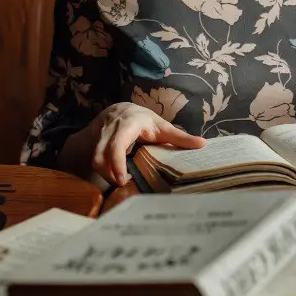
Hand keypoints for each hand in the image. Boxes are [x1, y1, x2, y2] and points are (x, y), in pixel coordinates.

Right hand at [89, 102, 205, 186]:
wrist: (119, 110)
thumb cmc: (144, 120)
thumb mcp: (162, 126)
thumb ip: (180, 137)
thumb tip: (203, 145)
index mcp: (129, 124)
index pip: (117, 143)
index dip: (117, 162)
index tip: (124, 179)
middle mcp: (111, 129)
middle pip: (100, 155)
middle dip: (109, 174)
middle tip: (123, 185)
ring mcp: (99, 136)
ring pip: (94, 159)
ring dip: (105, 175)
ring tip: (120, 182)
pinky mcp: (93, 143)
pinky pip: (93, 160)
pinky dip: (103, 172)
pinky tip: (115, 177)